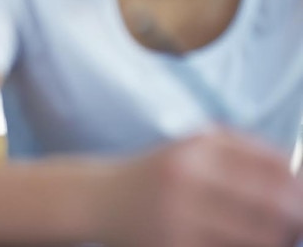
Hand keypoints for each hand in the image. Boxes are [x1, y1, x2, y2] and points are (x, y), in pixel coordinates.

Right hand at [99, 130, 302, 246]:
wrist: (100, 200)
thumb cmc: (157, 172)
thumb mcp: (192, 145)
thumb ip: (244, 149)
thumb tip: (297, 173)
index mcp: (197, 149)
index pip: (276, 169)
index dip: (299, 186)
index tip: (298, 197)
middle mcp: (188, 180)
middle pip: (275, 207)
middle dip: (294, 218)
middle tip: (292, 223)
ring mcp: (180, 219)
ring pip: (260, 239)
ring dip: (276, 240)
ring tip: (270, 237)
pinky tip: (238, 243)